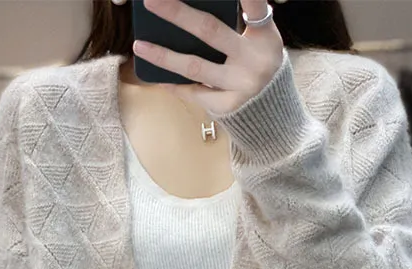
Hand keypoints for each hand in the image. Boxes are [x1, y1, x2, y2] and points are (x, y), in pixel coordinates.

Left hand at [133, 0, 284, 114]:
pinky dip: (173, 83)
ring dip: (163, 55)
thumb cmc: (257, 66)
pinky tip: (156, 75)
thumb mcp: (258, 43)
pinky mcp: (227, 106)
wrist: (272, 115)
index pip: (256, 7)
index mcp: (265, 38)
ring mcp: (240, 86)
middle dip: (178, 13)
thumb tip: (191, 10)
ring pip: (194, 67)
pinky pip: (193, 91)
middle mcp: (254, 61)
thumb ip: (237, 25)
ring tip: (139, 45)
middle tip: (151, 0)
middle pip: (210, 30)